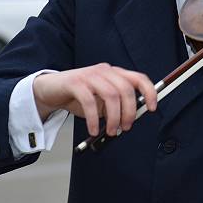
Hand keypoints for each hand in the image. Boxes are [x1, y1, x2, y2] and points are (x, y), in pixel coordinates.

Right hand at [33, 63, 157, 136]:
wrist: (50, 90)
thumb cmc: (78, 96)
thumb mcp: (101, 102)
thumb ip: (116, 106)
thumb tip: (130, 119)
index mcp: (114, 74)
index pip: (139, 78)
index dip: (149, 92)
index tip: (152, 108)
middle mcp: (104, 71)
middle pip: (126, 89)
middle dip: (129, 112)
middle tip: (125, 128)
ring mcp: (90, 75)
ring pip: (110, 95)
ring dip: (113, 117)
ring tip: (110, 131)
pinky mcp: (75, 82)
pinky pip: (89, 101)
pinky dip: (93, 119)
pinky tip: (93, 129)